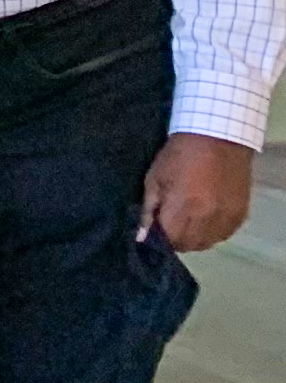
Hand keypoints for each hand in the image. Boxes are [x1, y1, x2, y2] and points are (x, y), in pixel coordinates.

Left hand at [141, 130, 255, 251]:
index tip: (155, 228)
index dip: (159, 238)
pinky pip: (224, 234)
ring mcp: (227, 217)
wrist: (218, 137)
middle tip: (170, 222)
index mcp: (184, 208)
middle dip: (176, 239)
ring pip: (207, 243)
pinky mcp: (241, 214)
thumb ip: (148, 211)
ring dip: (194, 237)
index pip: (170, 241)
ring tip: (188, 219)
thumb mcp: (155, 179)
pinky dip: (212, 232)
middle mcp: (208, 218)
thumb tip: (142, 237)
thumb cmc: (179, 155)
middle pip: (189, 245)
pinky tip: (205, 217)